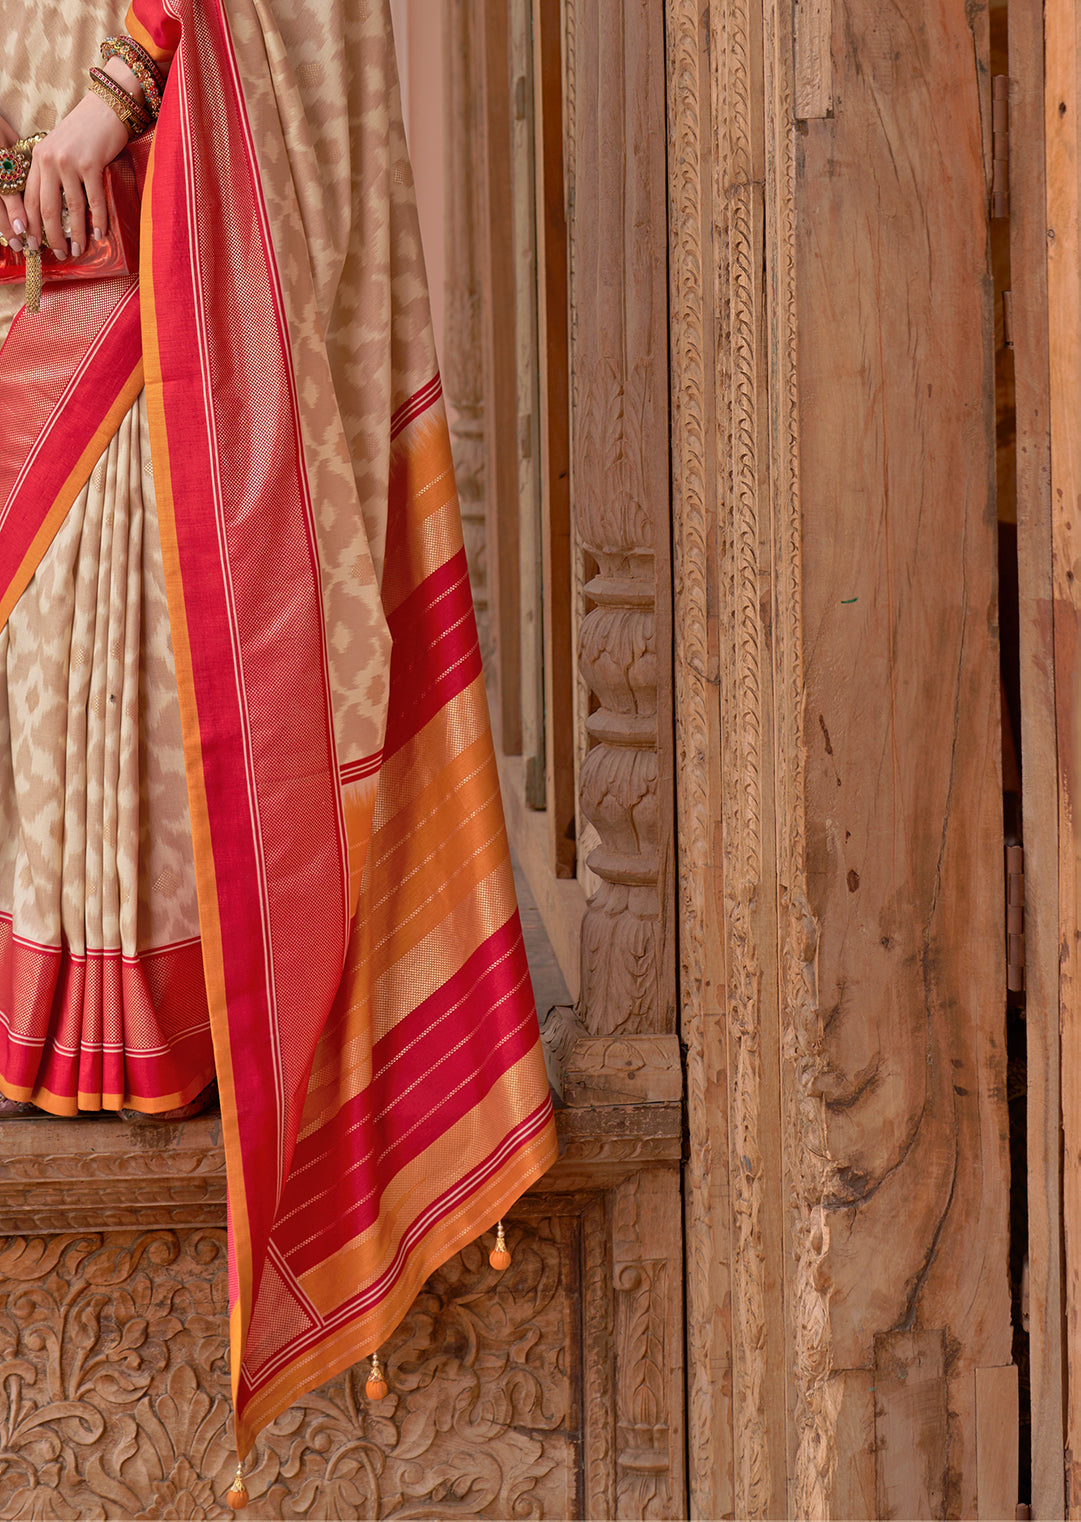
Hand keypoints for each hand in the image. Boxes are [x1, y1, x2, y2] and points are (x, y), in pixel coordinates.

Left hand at [1, 58, 144, 259]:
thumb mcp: (60, 148)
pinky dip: (97, 221)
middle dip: (51, 236)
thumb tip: (56, 208)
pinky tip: (98, 235)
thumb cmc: (86, 131)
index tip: (34, 244)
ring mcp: (70, 162)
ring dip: (75, 234)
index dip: (31, 224)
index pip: (29, 197)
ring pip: (70, 208)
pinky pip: (94, 201)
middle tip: (58, 254)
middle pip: (46, 208)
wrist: (107, 107)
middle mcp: (49, 160)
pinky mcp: (91, 164)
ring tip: (77, 250)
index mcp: (38, 157)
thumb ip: (53, 172)